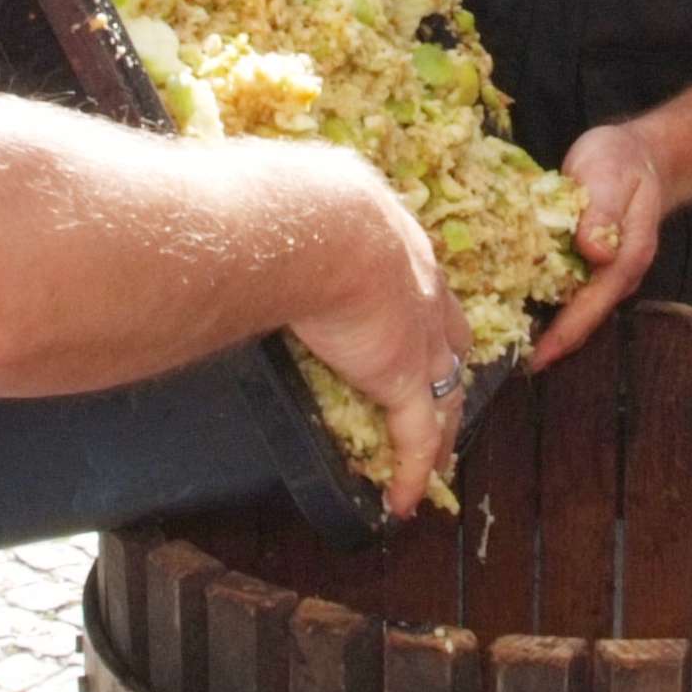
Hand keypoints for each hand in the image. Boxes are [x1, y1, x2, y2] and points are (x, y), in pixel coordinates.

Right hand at [278, 160, 470, 515]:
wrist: (312, 225)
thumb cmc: (290, 199)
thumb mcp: (297, 191)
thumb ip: (286, 206)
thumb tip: (244, 203)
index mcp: (394, 237)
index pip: (417, 280)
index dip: (417, 308)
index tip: (409, 326)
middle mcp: (420, 285)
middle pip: (447, 336)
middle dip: (445, 367)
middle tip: (439, 392)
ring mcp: (418, 335)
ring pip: (445, 391)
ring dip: (442, 429)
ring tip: (438, 458)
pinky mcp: (405, 378)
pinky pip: (416, 436)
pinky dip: (413, 471)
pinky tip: (403, 500)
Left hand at [532, 121, 667, 367]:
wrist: (641, 155)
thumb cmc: (622, 161)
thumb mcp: (611, 174)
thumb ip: (604, 211)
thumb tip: (594, 253)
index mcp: (628, 255)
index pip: (595, 303)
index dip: (566, 333)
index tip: (538, 358)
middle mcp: (619, 272)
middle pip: (585, 317)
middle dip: (553, 343)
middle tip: (510, 364)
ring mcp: (607, 271)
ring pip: (577, 308)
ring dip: (548, 328)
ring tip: (509, 345)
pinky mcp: (592, 263)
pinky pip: (569, 291)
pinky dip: (547, 303)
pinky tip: (518, 308)